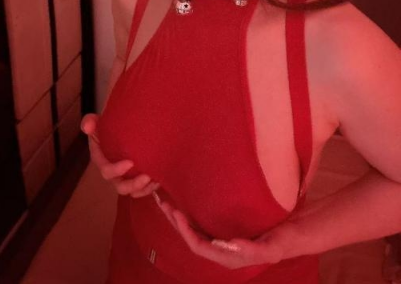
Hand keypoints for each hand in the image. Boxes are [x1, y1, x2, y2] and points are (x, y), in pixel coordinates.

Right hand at [80, 113, 159, 197]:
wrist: (121, 125)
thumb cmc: (108, 125)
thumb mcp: (96, 121)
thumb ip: (90, 121)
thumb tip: (87, 127)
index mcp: (101, 160)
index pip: (106, 171)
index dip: (116, 170)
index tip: (130, 163)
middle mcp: (113, 172)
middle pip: (120, 186)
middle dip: (133, 185)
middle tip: (146, 176)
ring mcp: (125, 176)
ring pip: (133, 191)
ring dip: (144, 189)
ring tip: (155, 180)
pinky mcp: (135, 176)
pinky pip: (143, 189)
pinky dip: (151, 187)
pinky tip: (159, 179)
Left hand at [156, 199, 285, 268]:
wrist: (295, 234)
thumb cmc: (284, 240)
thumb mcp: (272, 247)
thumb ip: (254, 250)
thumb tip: (231, 246)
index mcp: (228, 257)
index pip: (198, 246)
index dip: (185, 231)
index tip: (176, 213)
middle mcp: (222, 251)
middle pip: (191, 237)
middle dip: (176, 222)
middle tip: (162, 201)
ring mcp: (222, 242)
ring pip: (194, 231)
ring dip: (179, 217)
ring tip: (166, 200)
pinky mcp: (225, 231)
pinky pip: (202, 224)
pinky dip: (190, 214)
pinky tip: (184, 202)